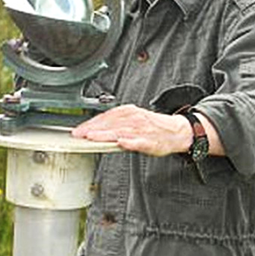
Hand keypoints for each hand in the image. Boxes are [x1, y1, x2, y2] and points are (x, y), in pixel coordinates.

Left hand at [71, 105, 192, 156]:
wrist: (176, 131)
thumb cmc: (153, 127)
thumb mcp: (133, 120)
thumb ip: (116, 123)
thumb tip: (97, 128)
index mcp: (129, 112)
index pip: (106, 117)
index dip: (91, 123)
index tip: (78, 130)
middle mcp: (134, 119)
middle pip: (110, 123)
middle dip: (93, 129)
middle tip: (79, 135)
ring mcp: (141, 130)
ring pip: (120, 131)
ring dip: (105, 134)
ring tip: (92, 137)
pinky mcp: (150, 141)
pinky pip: (138, 141)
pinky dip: (129, 142)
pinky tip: (121, 143)